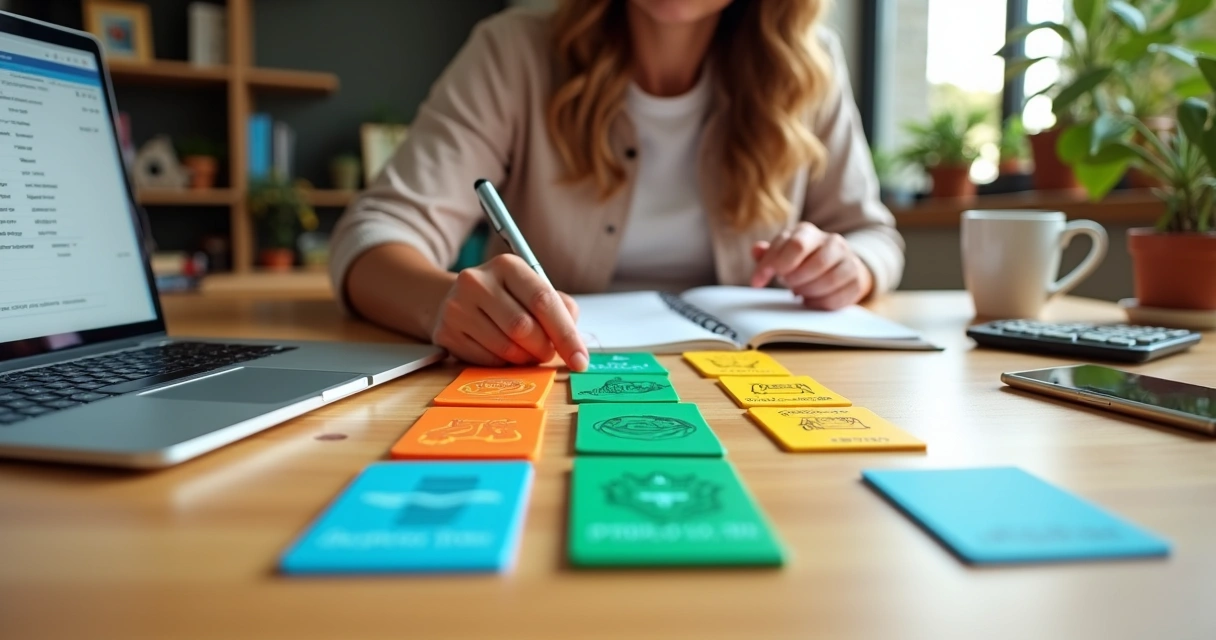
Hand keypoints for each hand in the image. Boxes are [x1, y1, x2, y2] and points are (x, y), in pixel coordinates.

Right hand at [433, 254, 588, 369]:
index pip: (542, 300)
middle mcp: (477, 281)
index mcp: (507, 265)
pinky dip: (504, 365)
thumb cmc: (506, 298)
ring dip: (525, 359)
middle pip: (523, 327)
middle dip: (544, 348)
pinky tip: (504, 354)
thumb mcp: (532, 290)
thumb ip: (560, 308)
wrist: (456, 300)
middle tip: (548, 354)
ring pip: (505, 348)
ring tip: (527, 353)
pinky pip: (486, 361)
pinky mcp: (445, 333)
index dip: (566, 334)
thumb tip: (575, 341)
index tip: (581, 360)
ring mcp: (457, 307)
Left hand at [750, 223, 873, 309]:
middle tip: (788, 284)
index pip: (794, 246)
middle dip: (795, 280)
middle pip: (813, 265)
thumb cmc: (800, 261)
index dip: (773, 265)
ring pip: (828, 281)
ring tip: (799, 291)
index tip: (757, 282)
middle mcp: (832, 242)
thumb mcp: (781, 254)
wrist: (836, 266)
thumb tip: (757, 250)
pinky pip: (837, 297)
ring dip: (808, 291)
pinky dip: (819, 303)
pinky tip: (810, 300)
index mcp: (808, 232)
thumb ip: (768, 254)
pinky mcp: (856, 280)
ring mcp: (848, 260)